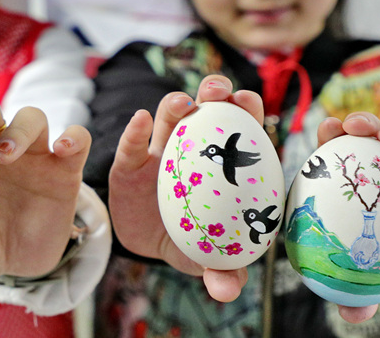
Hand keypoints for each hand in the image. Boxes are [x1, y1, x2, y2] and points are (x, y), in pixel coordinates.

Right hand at [107, 74, 259, 301]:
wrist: (147, 242)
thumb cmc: (189, 239)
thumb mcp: (206, 255)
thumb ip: (221, 271)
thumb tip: (226, 290)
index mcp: (224, 161)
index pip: (241, 126)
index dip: (247, 108)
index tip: (248, 103)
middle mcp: (195, 145)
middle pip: (207, 108)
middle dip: (214, 91)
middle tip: (217, 91)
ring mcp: (162, 149)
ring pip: (169, 118)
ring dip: (176, 105)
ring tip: (181, 104)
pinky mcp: (131, 161)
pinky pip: (133, 143)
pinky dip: (136, 131)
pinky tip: (140, 121)